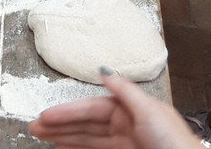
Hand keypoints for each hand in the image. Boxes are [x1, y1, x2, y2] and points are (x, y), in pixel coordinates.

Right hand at [29, 69, 202, 148]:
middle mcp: (125, 125)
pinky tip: (63, 148)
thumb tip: (105, 69)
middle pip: (85, 124)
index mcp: (131, 109)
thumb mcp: (150, 111)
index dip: (68, 112)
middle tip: (35, 127)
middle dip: (59, 125)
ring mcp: (124, 143)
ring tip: (42, 137)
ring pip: (87, 139)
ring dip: (63, 137)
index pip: (91, 109)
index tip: (46, 115)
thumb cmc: (175, 142)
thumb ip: (125, 90)